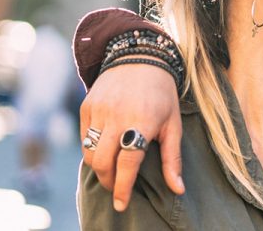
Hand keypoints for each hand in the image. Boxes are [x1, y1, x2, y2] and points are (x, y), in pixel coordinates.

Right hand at [80, 60, 185, 210]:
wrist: (139, 58)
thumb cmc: (162, 95)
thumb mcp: (173, 124)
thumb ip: (172, 159)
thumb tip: (178, 189)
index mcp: (142, 122)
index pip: (127, 164)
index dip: (123, 188)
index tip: (122, 204)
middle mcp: (117, 117)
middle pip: (102, 162)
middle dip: (108, 182)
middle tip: (117, 188)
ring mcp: (99, 111)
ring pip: (89, 153)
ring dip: (98, 168)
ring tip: (111, 171)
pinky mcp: (86, 106)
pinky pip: (84, 137)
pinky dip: (91, 149)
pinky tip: (104, 150)